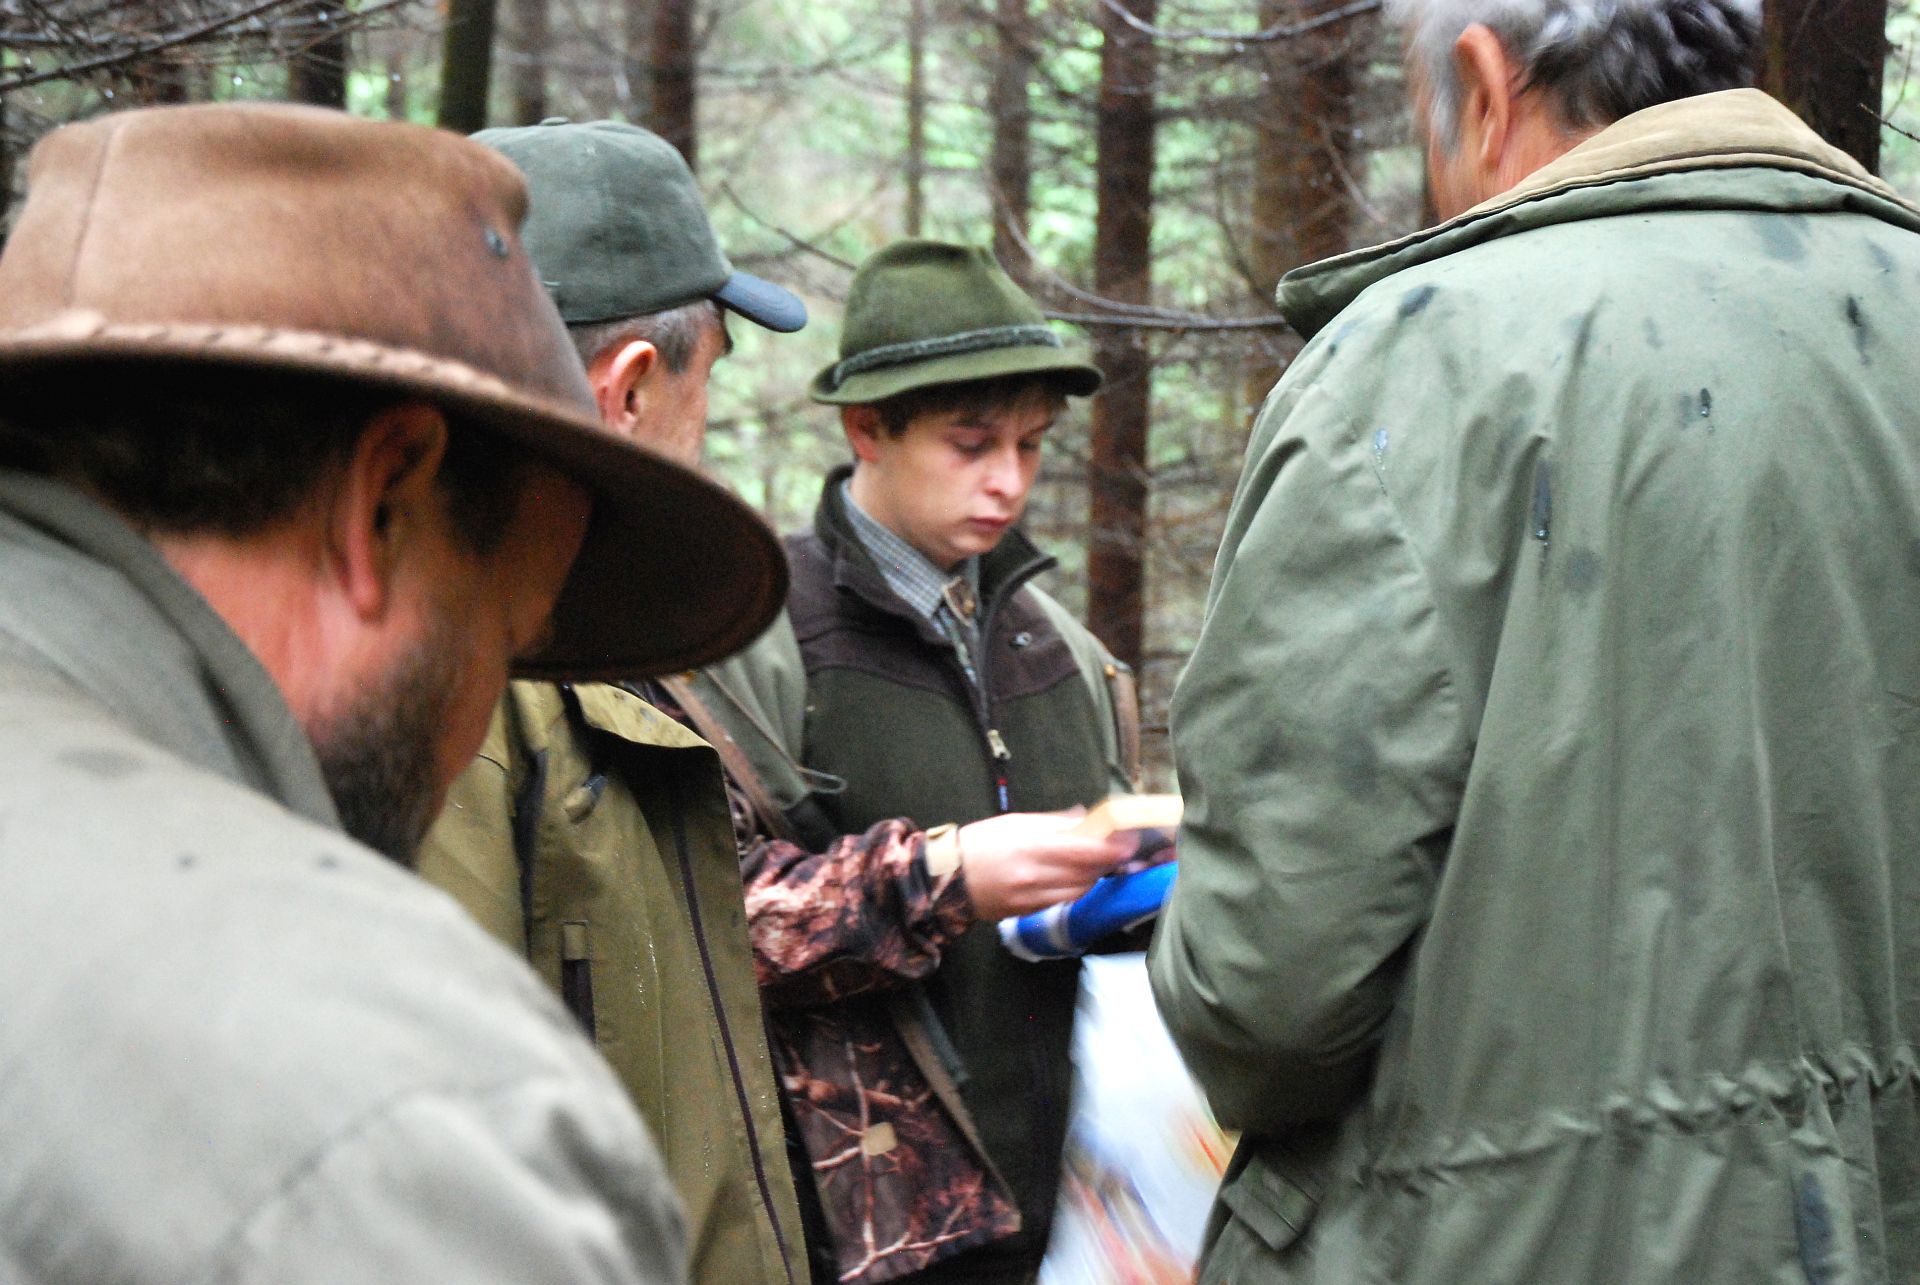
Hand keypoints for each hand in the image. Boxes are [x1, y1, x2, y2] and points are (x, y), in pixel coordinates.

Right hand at [954, 810, 1133, 920]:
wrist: (950, 878)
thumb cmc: (981, 843)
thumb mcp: (1015, 822)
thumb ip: (1053, 823)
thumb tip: (1085, 820)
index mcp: (1031, 847)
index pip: (1084, 851)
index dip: (1110, 848)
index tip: (1126, 841)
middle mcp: (1035, 876)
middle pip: (1087, 873)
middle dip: (1107, 862)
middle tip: (1118, 851)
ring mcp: (1032, 898)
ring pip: (1079, 891)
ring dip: (1093, 877)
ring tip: (1095, 864)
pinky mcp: (1029, 913)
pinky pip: (1063, 901)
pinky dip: (1074, 889)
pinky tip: (1073, 878)